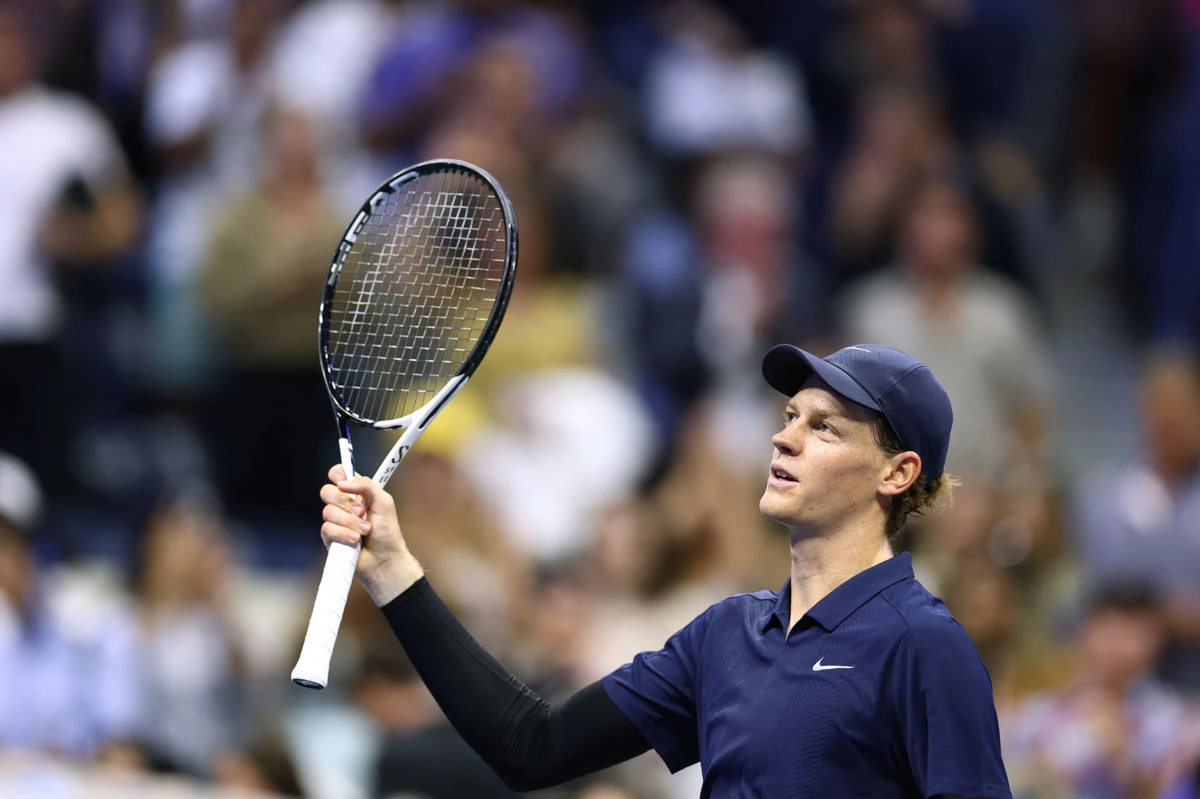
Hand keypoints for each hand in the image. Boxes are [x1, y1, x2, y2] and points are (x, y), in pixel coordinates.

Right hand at [320, 465, 423, 604]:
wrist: (385, 559)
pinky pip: (327, 529)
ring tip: (365, 531)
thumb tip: (342, 482)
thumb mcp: (384, 502)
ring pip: (328, 512)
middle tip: (362, 511)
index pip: (338, 475)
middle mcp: (344, 505)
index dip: (336, 474)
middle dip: (344, 502)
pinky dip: (343, 534)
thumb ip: (366, 485)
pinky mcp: (330, 538)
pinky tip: (355, 541)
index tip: (342, 480)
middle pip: (327, 491)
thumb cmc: (387, 532)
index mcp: (357, 493)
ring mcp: (336, 522)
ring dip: (349, 522)